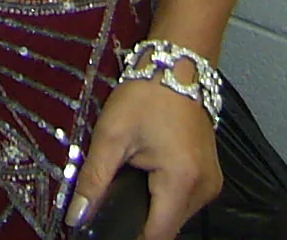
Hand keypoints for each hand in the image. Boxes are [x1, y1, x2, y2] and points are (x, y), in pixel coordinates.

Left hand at [67, 79, 219, 239]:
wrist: (177, 64)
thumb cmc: (145, 94)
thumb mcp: (111, 134)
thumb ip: (93, 180)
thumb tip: (76, 217)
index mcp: (182, 181)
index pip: (157, 235)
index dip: (129, 236)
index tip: (104, 229)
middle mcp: (204, 189)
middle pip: (167, 228)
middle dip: (138, 220)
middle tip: (112, 199)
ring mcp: (211, 184)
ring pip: (176, 217)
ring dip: (152, 210)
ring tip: (128, 186)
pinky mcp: (210, 177)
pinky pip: (184, 202)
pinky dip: (164, 198)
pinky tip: (146, 181)